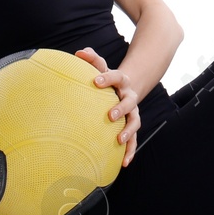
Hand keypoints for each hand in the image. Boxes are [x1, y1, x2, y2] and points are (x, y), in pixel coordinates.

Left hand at [74, 46, 139, 167]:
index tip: (96, 81)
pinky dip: (130, 151)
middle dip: (121, 108)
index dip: (107, 78)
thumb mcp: (100, 68)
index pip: (116, 76)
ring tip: (119, 140)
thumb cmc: (106, 79)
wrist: (125, 88)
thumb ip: (91, 59)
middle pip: (129, 101)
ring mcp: (133, 112)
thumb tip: (78, 52)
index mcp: (121, 81)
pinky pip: (134, 140)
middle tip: (110, 115)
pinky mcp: (131, 127)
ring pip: (135, 122)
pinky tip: (124, 162)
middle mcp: (129, 96)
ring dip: (128, 131)